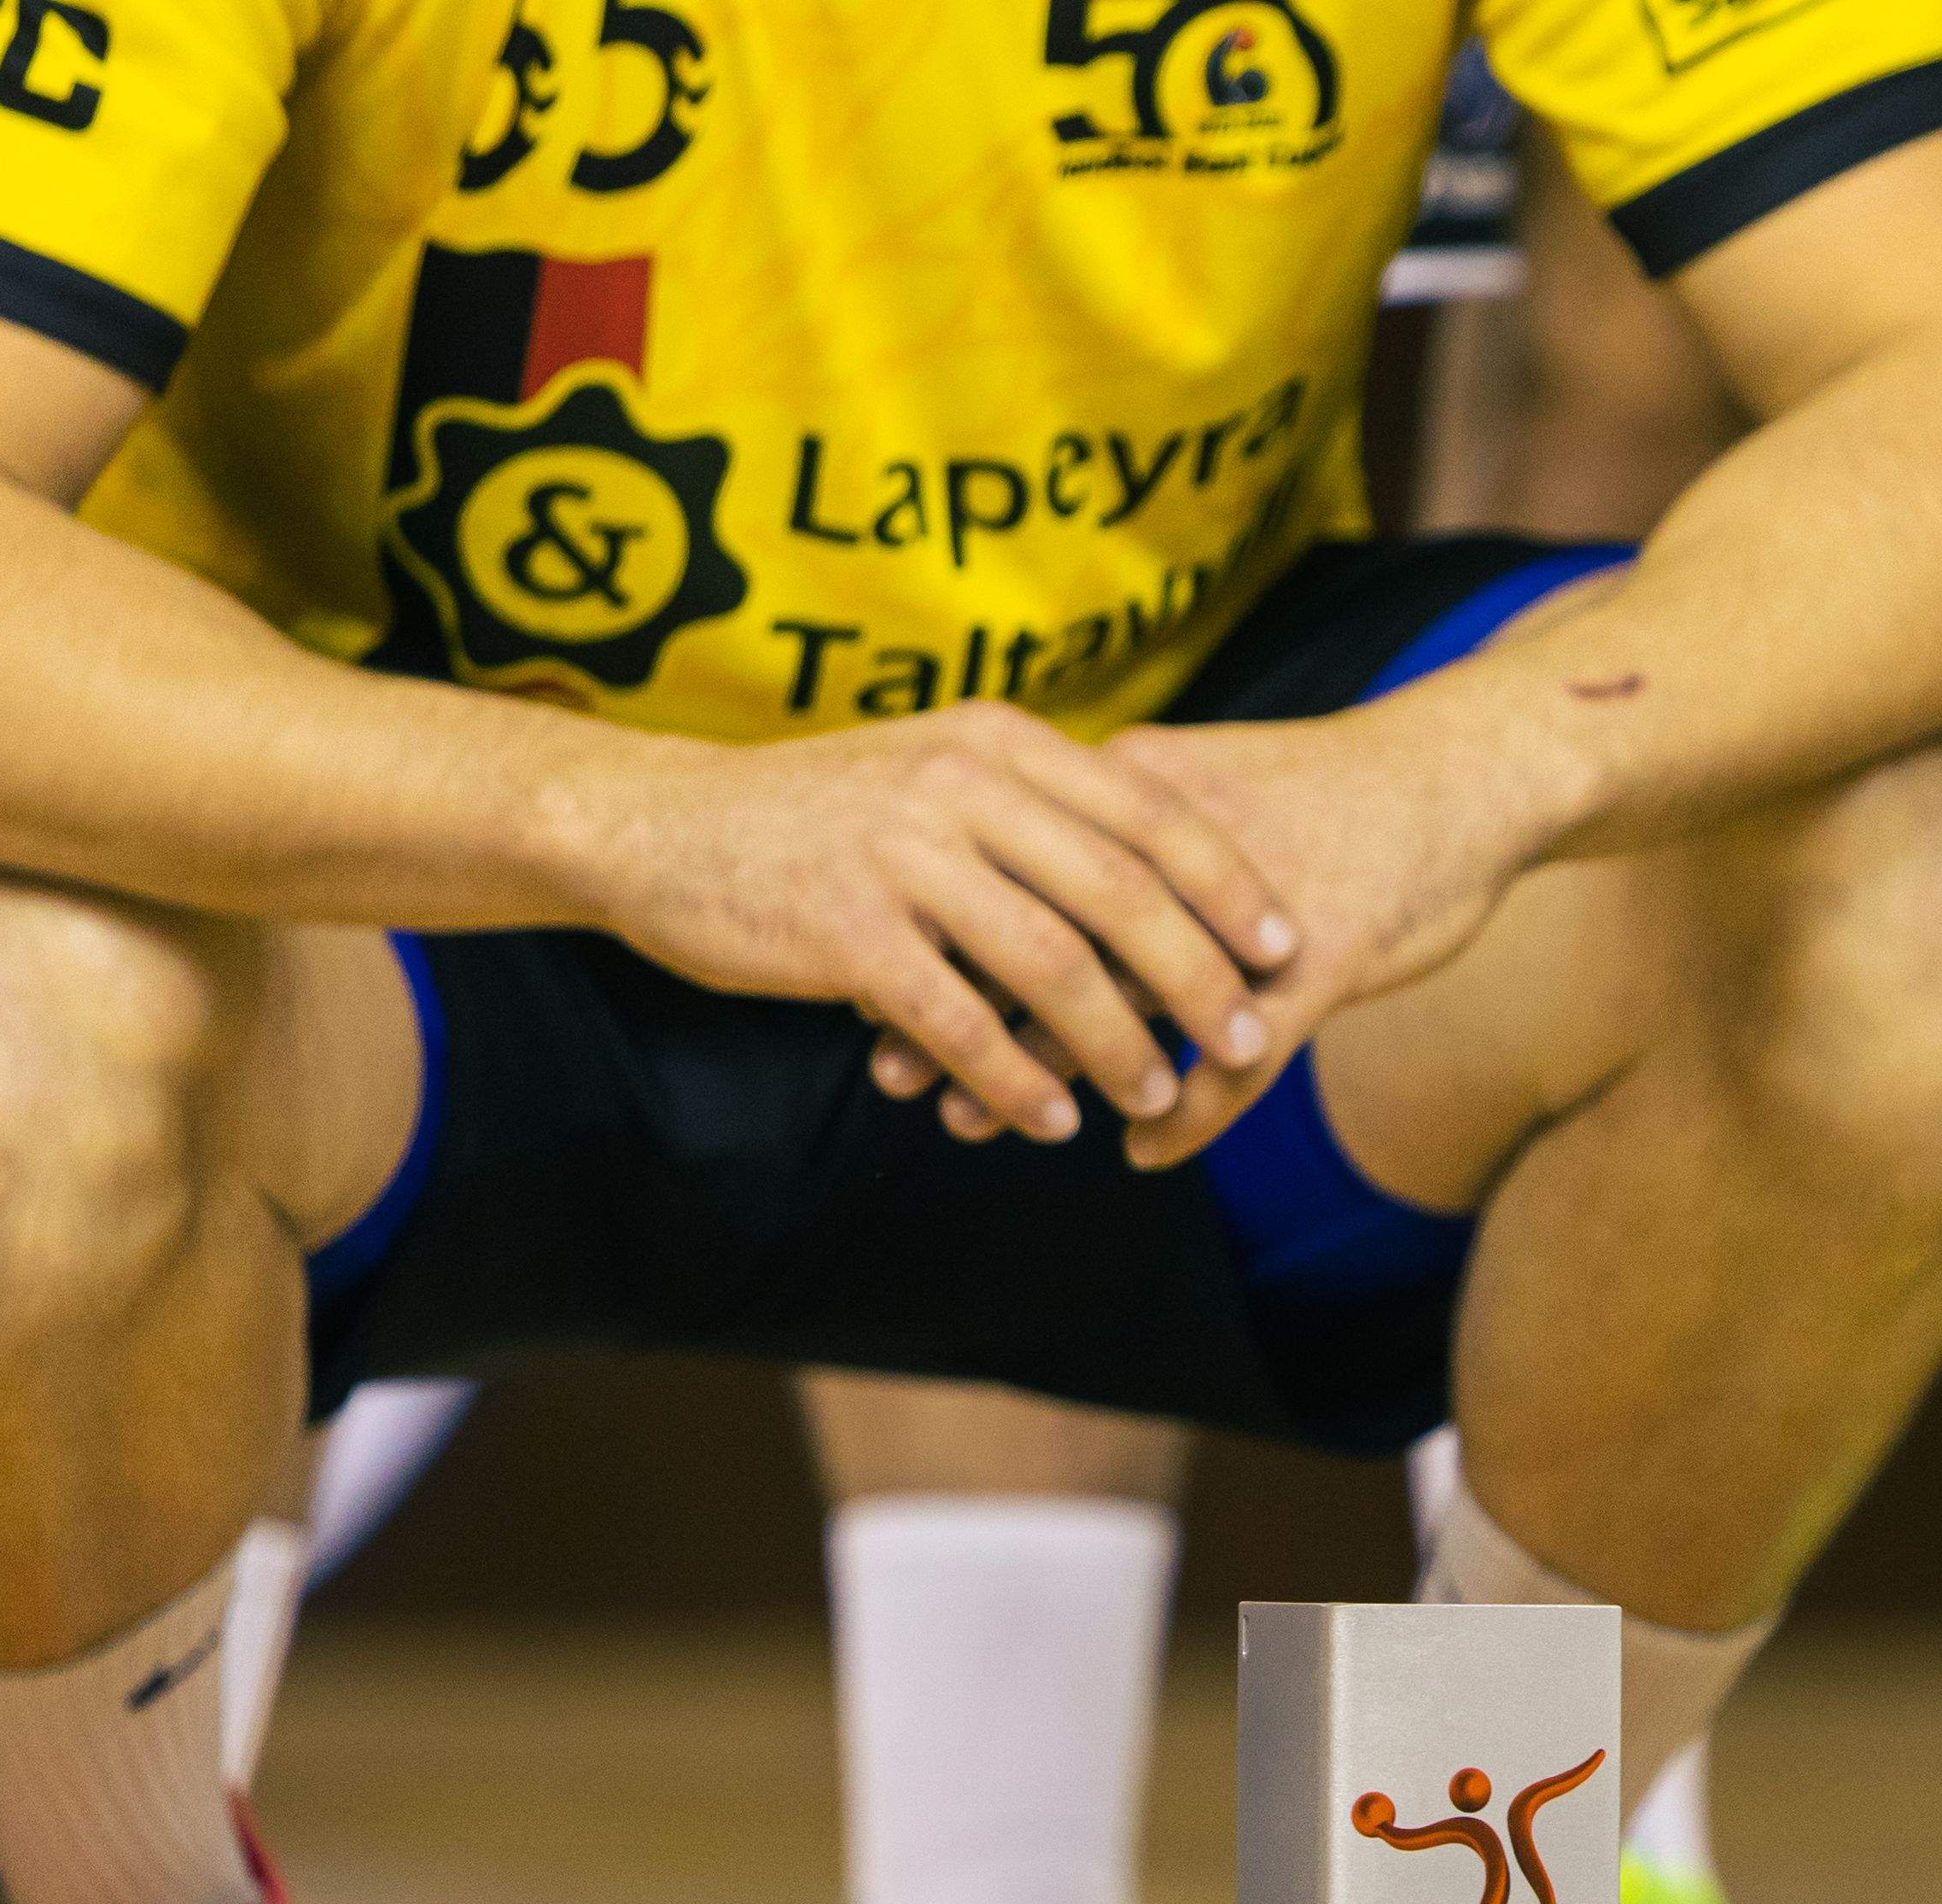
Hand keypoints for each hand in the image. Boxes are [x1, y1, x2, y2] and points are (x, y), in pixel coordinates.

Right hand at [564, 707, 1301, 1146]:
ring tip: (1157, 1095)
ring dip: (1117, 1044)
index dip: (1230, 886)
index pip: (1149, 813)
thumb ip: (1031, 808)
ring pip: (1052, 965)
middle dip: (1200, 977)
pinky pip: (959, 1022)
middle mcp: (959, 786)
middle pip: (1122, 892)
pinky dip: (1015, 1080)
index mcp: (995, 743)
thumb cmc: (812, 816)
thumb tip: (1148, 868)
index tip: (1286, 947)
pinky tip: (1051, 1123)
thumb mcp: (932, 775)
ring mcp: (901, 855)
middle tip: (1249, 1039)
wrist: (655, 826)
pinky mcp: (846, 928)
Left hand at [871, 703, 1565, 1170]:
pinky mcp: (1314, 967)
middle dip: (957, 1011)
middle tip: (892, 1071)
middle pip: (1036, 941)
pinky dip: (1184, 1115)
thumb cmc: (1339, 790)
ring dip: (1038, 1072)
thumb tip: (1037, 867)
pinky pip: (1234, 1064)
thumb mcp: (1213, 789)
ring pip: (1114, 1007)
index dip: (937, 930)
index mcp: (1135, 793)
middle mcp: (1169, 852)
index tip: (870, 979)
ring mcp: (1239, 916)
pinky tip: (1145, 1153)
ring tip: (973, 1125)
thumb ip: (1124, 829)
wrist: (1464, 776)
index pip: (1008, 869)